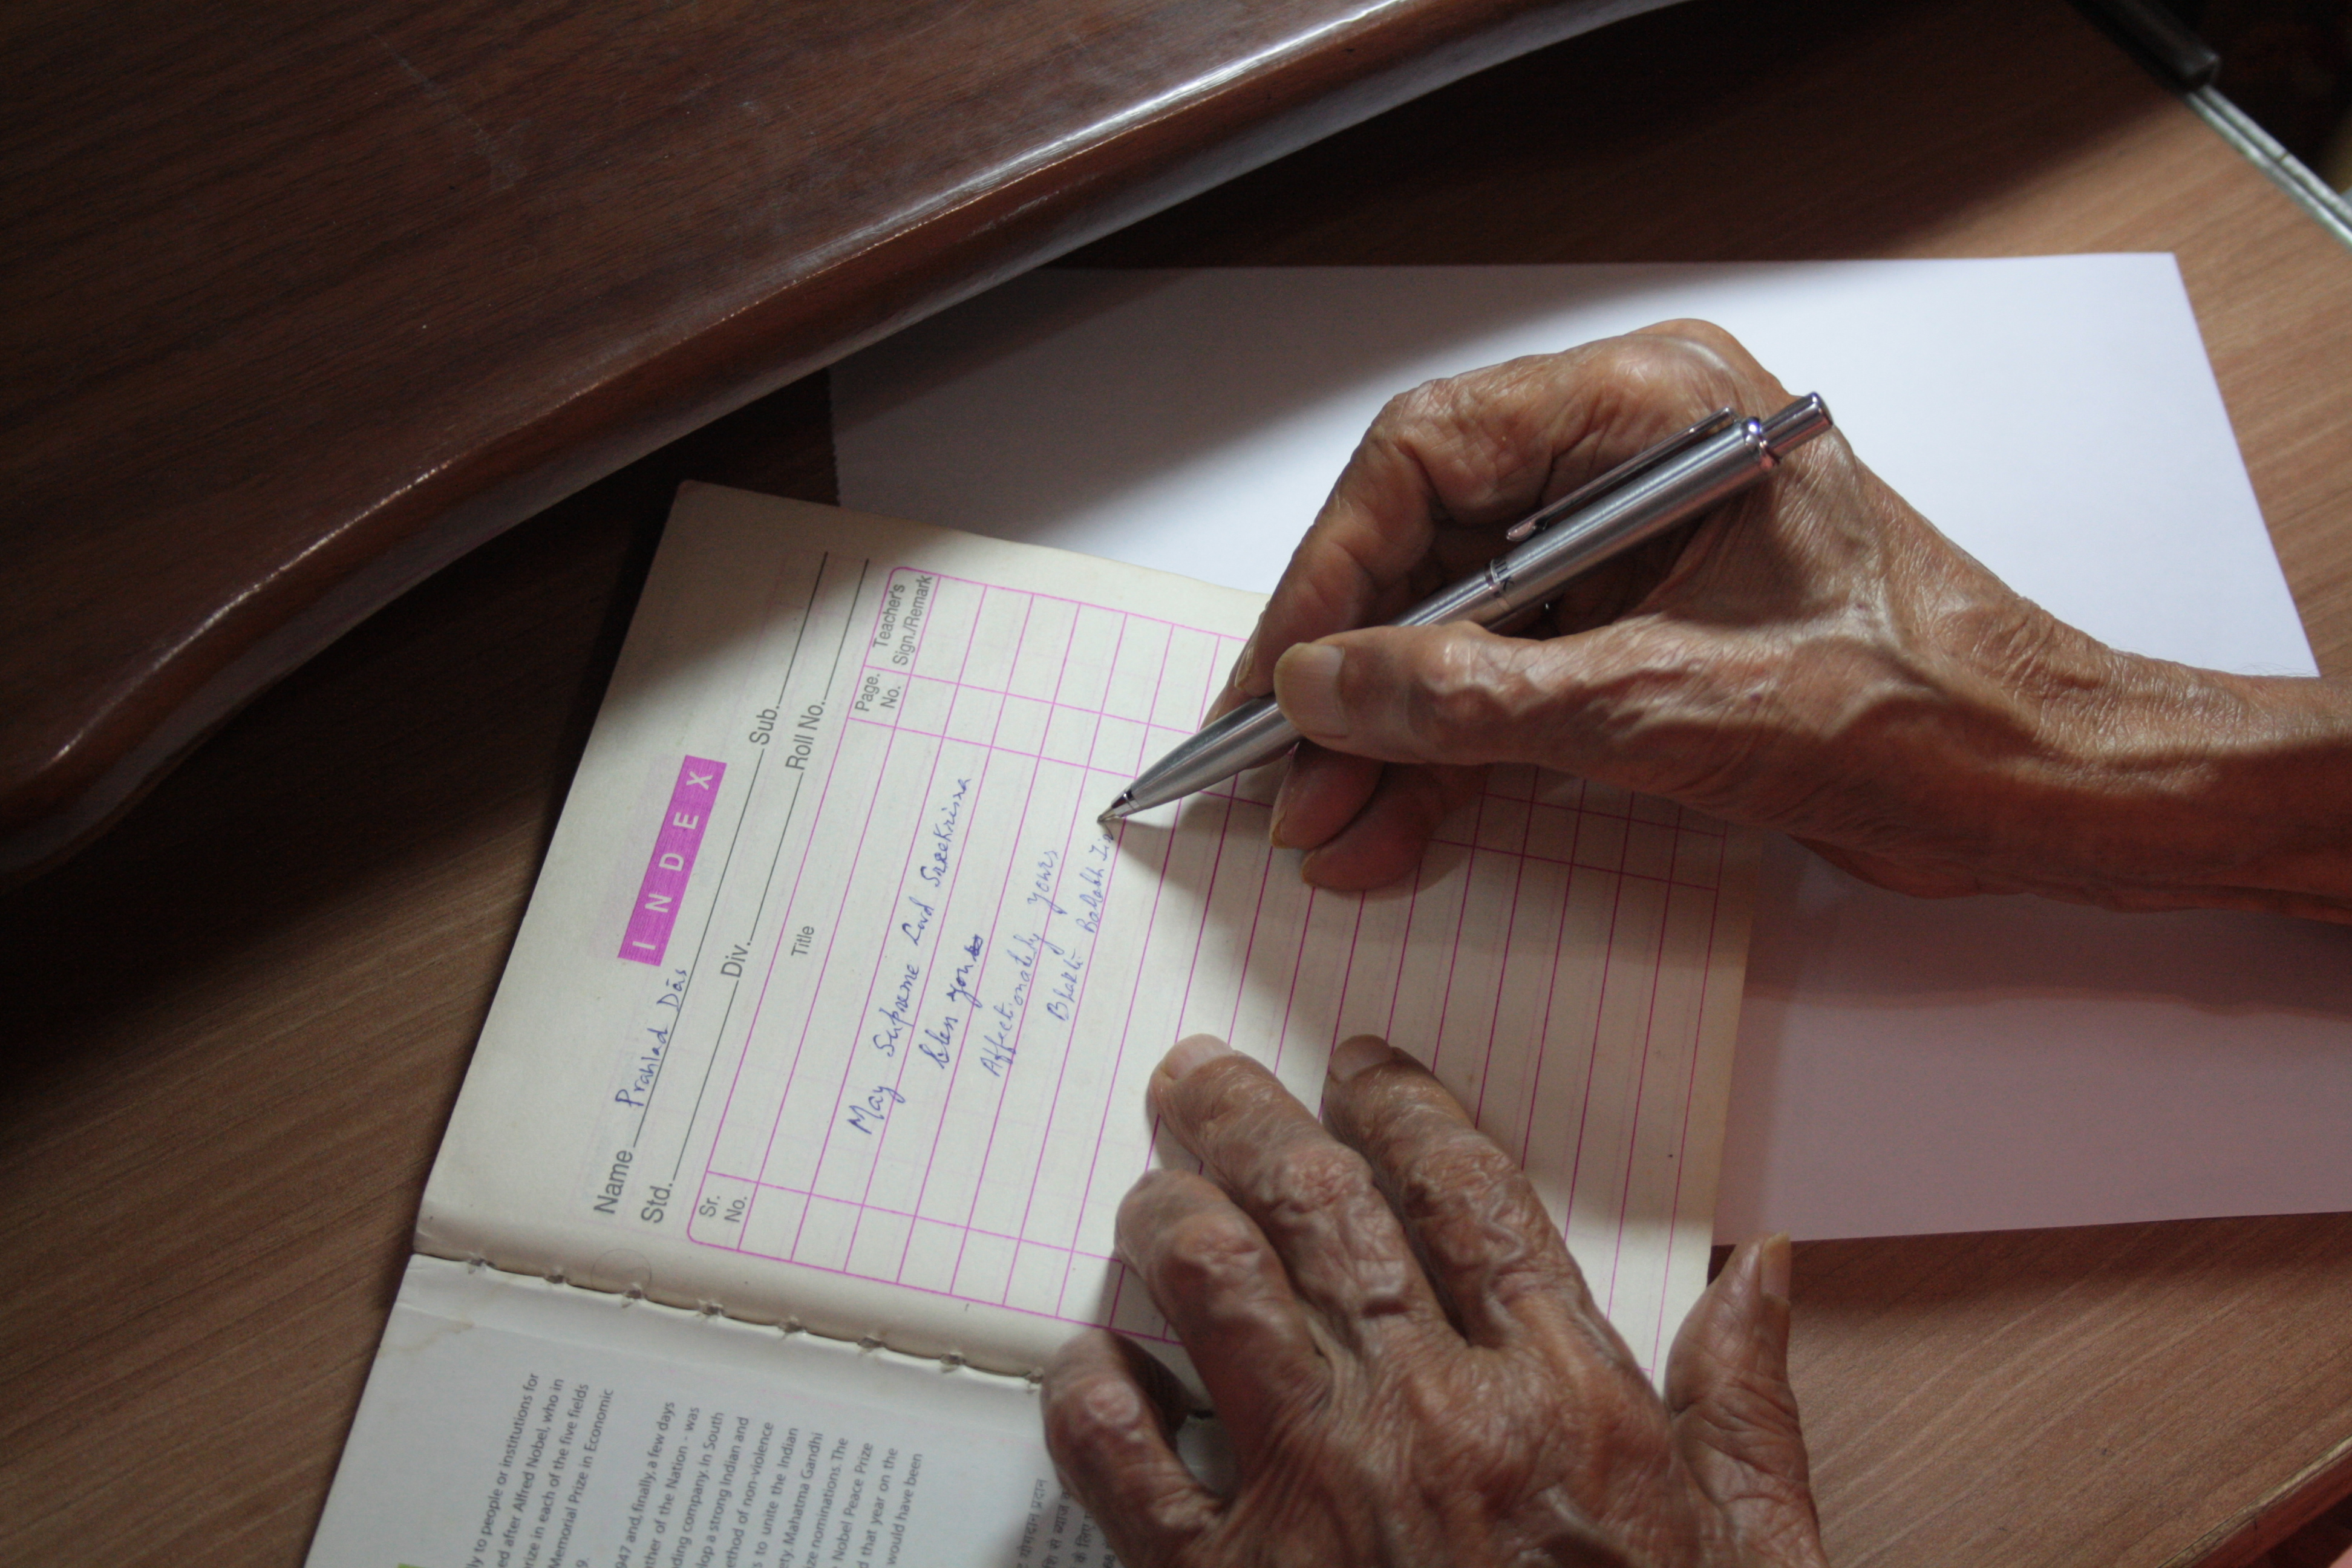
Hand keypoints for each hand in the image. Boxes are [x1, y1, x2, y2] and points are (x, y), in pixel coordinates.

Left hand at [1040, 1034, 1828, 1567]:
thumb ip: (1750, 1408)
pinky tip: (1092, 1359)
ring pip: (1212, 1289)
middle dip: (1247, 1119)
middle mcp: (1433, 1421)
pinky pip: (1119, 1456)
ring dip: (1167, 1219)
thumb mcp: (1759, 1565)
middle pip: (1320, 1207)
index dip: (1403, 1107)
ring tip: (1150, 1194)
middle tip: (1200, 1080)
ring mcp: (1316, 1499)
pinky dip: (1090, 1390)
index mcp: (1567, 1403)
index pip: (1469, 1193)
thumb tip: (1763, 1263)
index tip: (1359, 1069)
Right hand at [1223, 321, 2351, 918]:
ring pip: (1460, 628)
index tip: (1274, 684)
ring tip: (1322, 831)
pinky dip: (1451, 760)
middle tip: (1276, 777)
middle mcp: (1632, 456)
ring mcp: (1634, 546)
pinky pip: (1510, 683)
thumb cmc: (1916, 712)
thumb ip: (1477, 696)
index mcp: (1654, 408)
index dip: (1330, 575)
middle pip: (1429, 546)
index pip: (1429, 458)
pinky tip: (1390, 830)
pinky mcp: (1642, 630)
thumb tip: (1322, 691)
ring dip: (1387, 737)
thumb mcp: (1668, 705)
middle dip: (1350, 675)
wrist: (2038, 786)